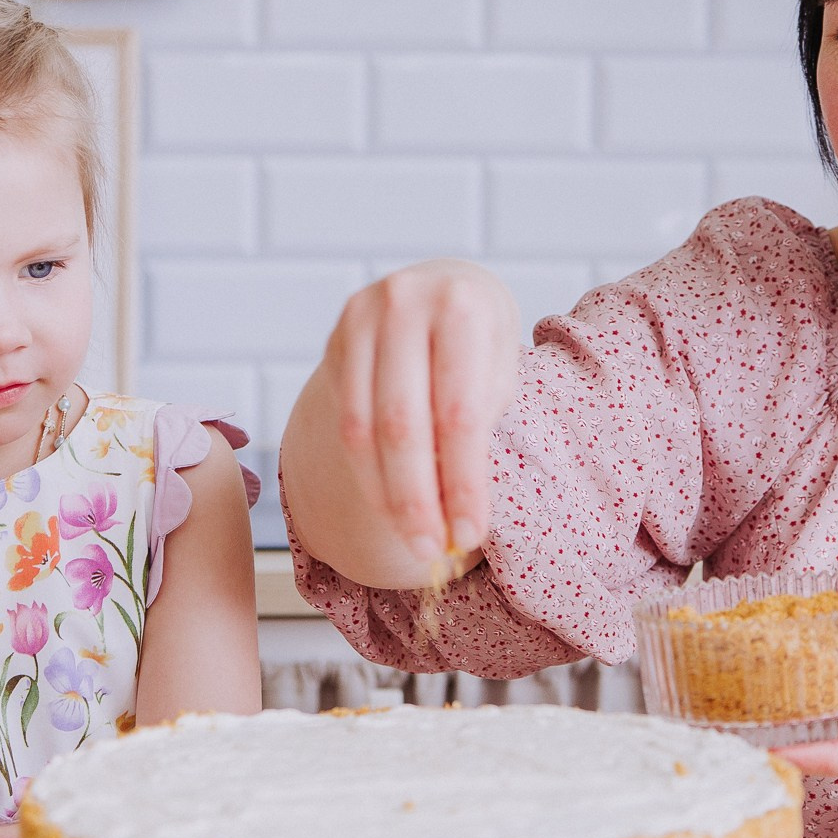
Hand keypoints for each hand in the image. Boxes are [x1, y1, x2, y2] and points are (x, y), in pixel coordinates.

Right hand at [325, 260, 521, 561]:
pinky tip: (389, 504)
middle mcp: (405, 302)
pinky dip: (367, 472)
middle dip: (418, 499)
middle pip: (403, 424)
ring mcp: (361, 317)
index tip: (469, 534)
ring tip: (415, 539)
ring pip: (363, 428)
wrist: (444, 286)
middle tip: (434, 551)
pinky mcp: (337, 337)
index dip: (463, 481)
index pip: (460, 413)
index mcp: (462, 305)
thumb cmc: (483, 342)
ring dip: (388, 496)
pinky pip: (345, 421)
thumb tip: (455, 510)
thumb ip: (480, 423)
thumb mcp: (500, 368)